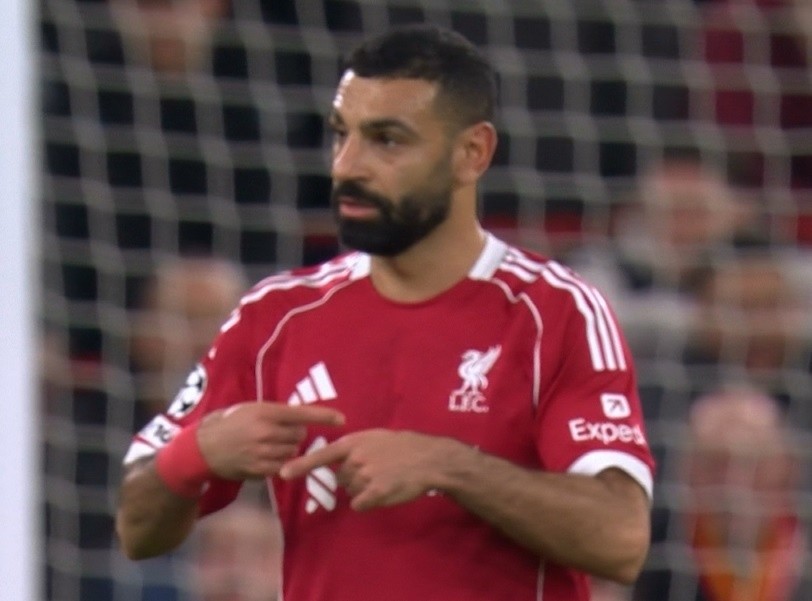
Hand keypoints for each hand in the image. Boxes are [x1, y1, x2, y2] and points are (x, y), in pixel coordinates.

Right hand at [197, 402, 344, 479]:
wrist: (206, 447)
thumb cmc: (232, 422)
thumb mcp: (253, 408)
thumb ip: (277, 413)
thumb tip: (304, 419)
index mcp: (266, 412)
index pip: (301, 414)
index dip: (324, 417)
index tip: (341, 419)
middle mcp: (266, 432)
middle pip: (300, 435)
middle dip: (297, 434)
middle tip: (281, 431)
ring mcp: (263, 453)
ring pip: (294, 452)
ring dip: (289, 449)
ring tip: (272, 444)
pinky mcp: (260, 470)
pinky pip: (283, 467)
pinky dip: (281, 462)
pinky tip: (267, 456)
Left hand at [280, 429, 458, 510]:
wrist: (428, 458)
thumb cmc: (401, 446)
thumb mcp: (374, 438)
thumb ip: (353, 447)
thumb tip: (336, 460)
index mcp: (354, 443)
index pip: (322, 455)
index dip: (301, 465)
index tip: (282, 473)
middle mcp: (356, 459)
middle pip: (340, 479)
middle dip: (352, 479)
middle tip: (374, 471)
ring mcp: (367, 476)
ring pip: (351, 492)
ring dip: (363, 490)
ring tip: (383, 478)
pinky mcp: (377, 492)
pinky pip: (360, 504)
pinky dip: (368, 502)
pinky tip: (383, 491)